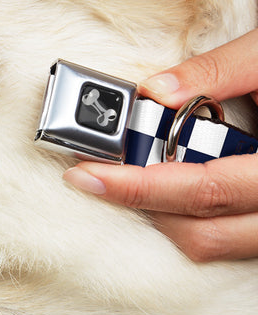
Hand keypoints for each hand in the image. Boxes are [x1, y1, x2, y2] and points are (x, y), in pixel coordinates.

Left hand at [64, 28, 257, 261]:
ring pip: (213, 243)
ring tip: (128, 177)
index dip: (139, 186)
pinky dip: (188, 216)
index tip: (87, 175)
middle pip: (202, 231)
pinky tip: (167, 184)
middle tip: (96, 174)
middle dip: (140, 204)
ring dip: (162, 214)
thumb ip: (217, 71)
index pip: (203, 189)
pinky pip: (227, 238)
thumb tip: (155, 90)